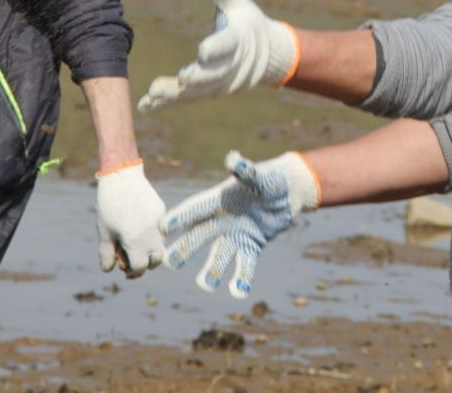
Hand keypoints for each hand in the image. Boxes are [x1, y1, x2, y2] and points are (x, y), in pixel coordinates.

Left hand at [95, 160, 165, 277]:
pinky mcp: (162, 211)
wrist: (121, 176)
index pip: (140, 267)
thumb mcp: (104, 231)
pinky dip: (153, 234)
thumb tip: (108, 270)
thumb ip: (106, 253)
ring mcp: (159, 222)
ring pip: (161, 245)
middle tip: (135, 262)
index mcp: (136, 241)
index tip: (126, 271)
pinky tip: (139, 226)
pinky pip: (161, 229)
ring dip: (151, 250)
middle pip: (157, 259)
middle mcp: (151, 234)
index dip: (133, 272)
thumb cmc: (109, 205)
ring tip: (137, 244)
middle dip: (147, 264)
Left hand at [138, 0, 297, 111]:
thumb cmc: (247, 22)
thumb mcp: (238, 2)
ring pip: (198, 92)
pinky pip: (188, 100)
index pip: (227, 45)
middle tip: (180, 79)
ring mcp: (221, 84)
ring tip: (152, 95)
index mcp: (238, 40)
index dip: (215, 49)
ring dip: (175, 95)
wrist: (268, 55)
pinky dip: (168, 103)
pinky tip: (145, 106)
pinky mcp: (210, 93)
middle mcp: (232, 66)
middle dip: (196, 78)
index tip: (201, 52)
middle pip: (213, 74)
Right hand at [161, 150, 319, 298]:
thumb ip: (246, 171)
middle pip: (198, 237)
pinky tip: (239, 292)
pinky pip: (244, 266)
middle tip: (168, 261)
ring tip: (206, 284)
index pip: (196, 210)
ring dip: (211, 272)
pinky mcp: (250, 248)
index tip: (163, 227)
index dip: (180, 217)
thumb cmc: (270, 180)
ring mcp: (234, 237)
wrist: (288, 193)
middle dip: (183, 249)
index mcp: (218, 200)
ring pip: (218, 258)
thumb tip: (232, 159)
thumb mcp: (260, 176)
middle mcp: (221, 221)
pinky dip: (241, 280)